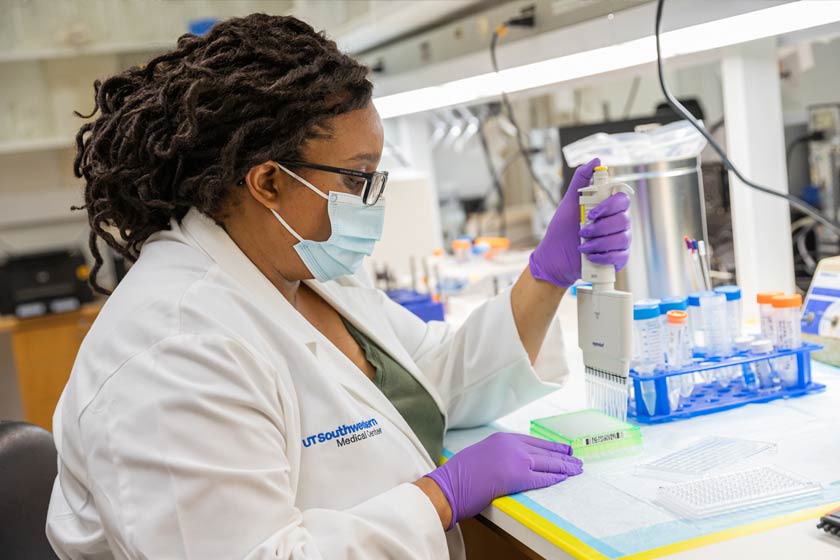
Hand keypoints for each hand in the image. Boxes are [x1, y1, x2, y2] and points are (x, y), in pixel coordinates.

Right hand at [424, 432, 581, 529]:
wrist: (448, 484)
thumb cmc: (460, 474)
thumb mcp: (481, 454)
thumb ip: (499, 454)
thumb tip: (513, 463)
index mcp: (502, 438)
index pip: (533, 441)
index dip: (550, 446)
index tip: (562, 449)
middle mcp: (510, 444)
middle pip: (544, 450)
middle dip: (562, 455)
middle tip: (576, 458)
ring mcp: (514, 459)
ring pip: (547, 462)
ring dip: (564, 467)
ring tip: (576, 469)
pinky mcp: (516, 476)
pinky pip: (541, 477)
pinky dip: (554, 478)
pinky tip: (563, 478)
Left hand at [529, 158, 631, 286]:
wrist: (554, 258)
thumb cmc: (562, 229)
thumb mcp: (569, 202)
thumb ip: (581, 180)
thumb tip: (596, 160)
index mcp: (610, 208)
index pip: (623, 200)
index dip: (609, 206)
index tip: (590, 213)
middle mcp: (619, 223)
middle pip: (624, 219)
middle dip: (600, 227)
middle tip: (581, 231)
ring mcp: (620, 242)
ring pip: (623, 238)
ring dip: (599, 242)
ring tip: (582, 246)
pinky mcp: (619, 259)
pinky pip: (621, 257)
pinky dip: (603, 257)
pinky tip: (590, 256)